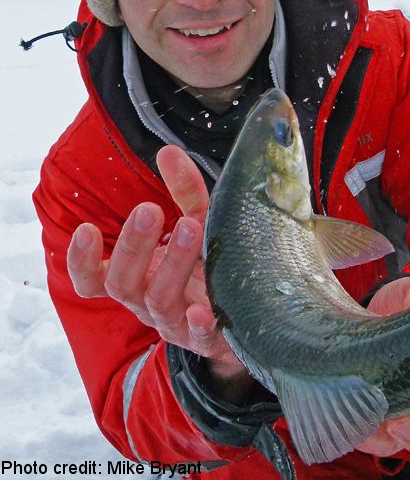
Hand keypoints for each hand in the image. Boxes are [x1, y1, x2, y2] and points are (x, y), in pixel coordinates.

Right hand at [67, 145, 250, 398]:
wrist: (248, 315)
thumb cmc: (209, 266)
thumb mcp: (197, 223)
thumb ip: (184, 192)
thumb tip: (168, 151)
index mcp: (137, 278)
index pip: (94, 280)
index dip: (81, 260)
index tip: (84, 229)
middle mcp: (148, 303)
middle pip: (123, 283)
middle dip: (133, 246)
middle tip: (148, 209)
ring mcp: (176, 323)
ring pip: (159, 301)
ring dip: (172, 264)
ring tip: (190, 227)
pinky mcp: (208, 338)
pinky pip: (199, 337)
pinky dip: (198, 325)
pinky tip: (204, 309)